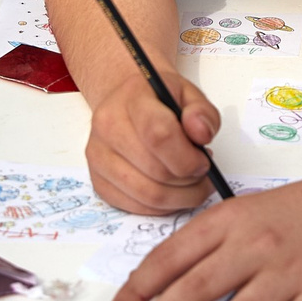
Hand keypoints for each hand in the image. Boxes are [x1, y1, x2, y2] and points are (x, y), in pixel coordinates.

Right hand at [85, 69, 222, 213]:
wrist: (124, 102)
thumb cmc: (157, 100)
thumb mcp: (188, 93)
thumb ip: (202, 112)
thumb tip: (202, 134)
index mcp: (132, 98)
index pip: (159, 135)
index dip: (188, 157)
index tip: (203, 161)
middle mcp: (107, 126)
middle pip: (156, 170)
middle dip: (189, 180)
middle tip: (203, 173)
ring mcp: (99, 156)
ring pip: (147, 194)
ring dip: (180, 198)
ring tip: (192, 183)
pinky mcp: (98, 181)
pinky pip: (135, 206)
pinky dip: (163, 207)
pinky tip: (174, 191)